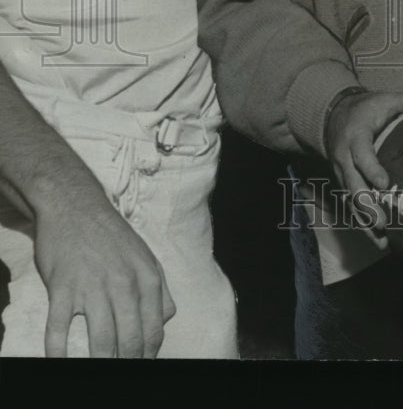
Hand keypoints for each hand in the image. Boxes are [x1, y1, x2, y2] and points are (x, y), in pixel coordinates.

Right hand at [34, 191, 175, 357]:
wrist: (76, 206)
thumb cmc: (112, 235)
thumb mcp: (145, 256)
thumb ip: (158, 288)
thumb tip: (165, 319)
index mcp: (148, 276)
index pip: (154, 329)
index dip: (149, 354)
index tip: (142, 364)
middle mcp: (124, 282)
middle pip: (130, 340)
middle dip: (128, 363)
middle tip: (122, 373)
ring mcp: (92, 286)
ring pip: (101, 340)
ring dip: (101, 364)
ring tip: (99, 373)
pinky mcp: (63, 287)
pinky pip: (60, 330)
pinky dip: (60, 353)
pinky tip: (62, 363)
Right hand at [326, 88, 402, 246]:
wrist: (333, 114)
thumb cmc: (364, 108)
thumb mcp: (384, 99)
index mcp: (355, 136)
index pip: (360, 155)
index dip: (371, 169)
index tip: (384, 184)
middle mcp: (345, 157)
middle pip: (352, 184)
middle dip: (366, 204)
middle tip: (382, 221)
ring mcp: (343, 172)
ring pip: (350, 199)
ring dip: (363, 219)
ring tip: (380, 237)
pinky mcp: (344, 182)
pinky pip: (350, 204)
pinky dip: (361, 222)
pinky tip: (376, 239)